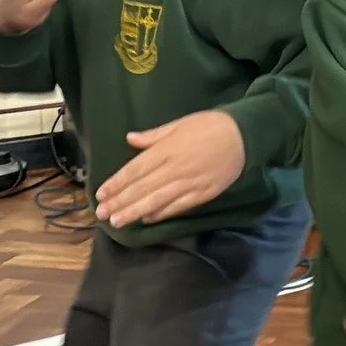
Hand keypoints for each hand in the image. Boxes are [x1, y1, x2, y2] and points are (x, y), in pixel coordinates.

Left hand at [96, 110, 244, 227]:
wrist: (244, 135)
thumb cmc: (209, 125)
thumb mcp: (179, 123)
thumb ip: (154, 135)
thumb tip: (130, 139)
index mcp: (166, 150)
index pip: (135, 170)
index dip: (117, 183)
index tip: (101, 194)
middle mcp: (174, 169)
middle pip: (142, 188)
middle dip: (120, 202)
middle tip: (101, 214)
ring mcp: (189, 183)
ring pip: (157, 201)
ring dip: (135, 212)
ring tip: (117, 222)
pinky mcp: (203, 193)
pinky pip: (179, 206)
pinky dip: (162, 213)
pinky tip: (147, 219)